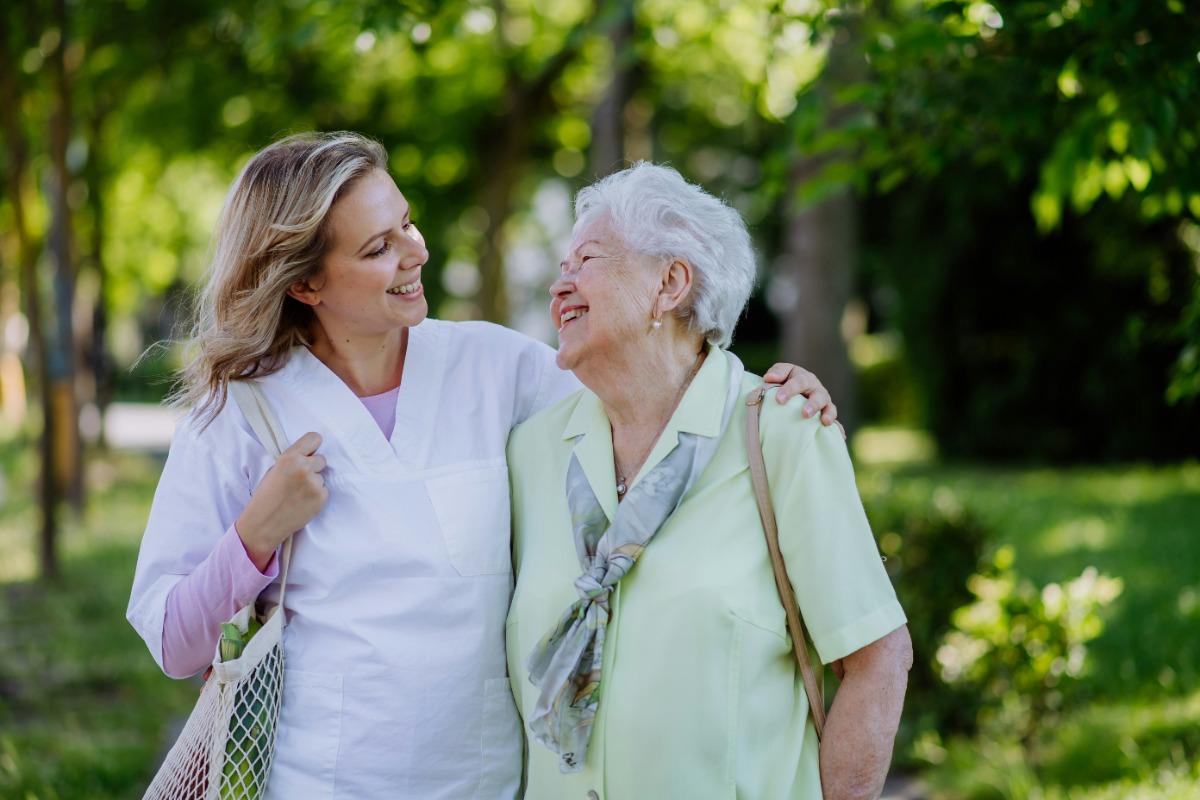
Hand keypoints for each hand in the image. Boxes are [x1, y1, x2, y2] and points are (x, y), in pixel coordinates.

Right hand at [235, 432, 327, 569]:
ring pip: (322, 477)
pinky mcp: (321, 497)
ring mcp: (314, 483)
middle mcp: (304, 467)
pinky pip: (324, 491)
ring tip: (298, 495)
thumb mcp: (274, 470)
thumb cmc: (266, 496)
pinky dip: (316, 496)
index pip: (315, 438)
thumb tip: (311, 453)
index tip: (310, 453)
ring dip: (314, 484)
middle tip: (299, 480)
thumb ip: (293, 460)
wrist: (263, 524)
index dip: (313, 447)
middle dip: (313, 468)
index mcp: (289, 457)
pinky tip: (303, 503)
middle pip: (322, 459)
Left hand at [762, 363, 846, 439]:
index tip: (779, 400)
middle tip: (805, 414)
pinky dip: (838, 429)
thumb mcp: (780, 374)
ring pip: (829, 407)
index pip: (799, 382)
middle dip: (812, 404)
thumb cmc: (783, 383)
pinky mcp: (827, 415)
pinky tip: (840, 436)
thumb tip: (769, 378)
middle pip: (818, 395)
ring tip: (825, 422)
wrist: (791, 393)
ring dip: (828, 414)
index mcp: (804, 378)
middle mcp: (817, 389)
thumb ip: (776, 373)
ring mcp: (824, 403)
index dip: (790, 390)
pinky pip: (835, 423)